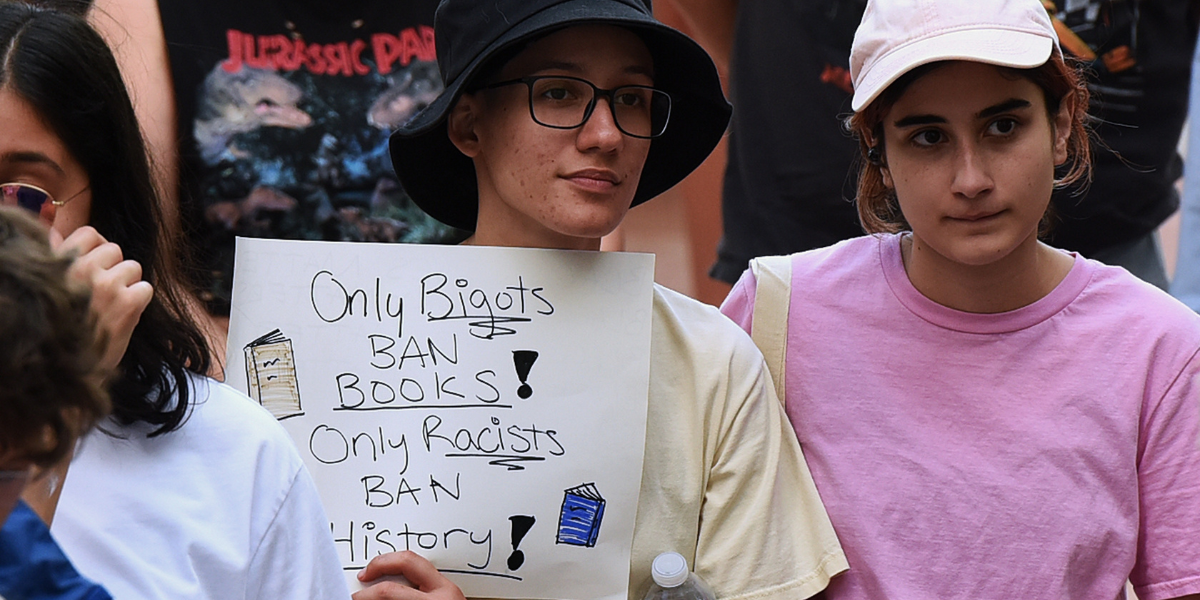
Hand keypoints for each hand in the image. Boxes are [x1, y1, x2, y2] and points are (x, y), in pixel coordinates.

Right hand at [54, 226, 152, 371]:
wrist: (65, 370)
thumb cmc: (59, 328)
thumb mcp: (49, 287)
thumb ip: (56, 259)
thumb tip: (57, 232)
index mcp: (58, 263)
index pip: (90, 234)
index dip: (97, 249)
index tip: (96, 267)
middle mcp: (80, 270)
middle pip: (115, 250)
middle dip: (114, 268)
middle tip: (104, 293)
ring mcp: (105, 286)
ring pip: (133, 267)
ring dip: (128, 285)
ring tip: (112, 305)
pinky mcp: (126, 303)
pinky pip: (146, 288)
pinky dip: (140, 301)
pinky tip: (124, 315)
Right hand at [352, 551, 466, 599]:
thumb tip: (367, 596)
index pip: (391, 590)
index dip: (367, 594)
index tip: (355, 597)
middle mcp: (446, 592)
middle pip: (407, 560)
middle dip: (380, 564)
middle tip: (364, 575)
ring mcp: (451, 589)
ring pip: (417, 561)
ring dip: (394, 565)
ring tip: (376, 573)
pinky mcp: (453, 590)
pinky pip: (425, 573)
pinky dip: (406, 574)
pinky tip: (395, 579)